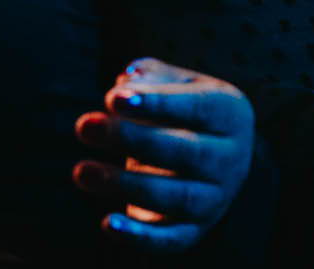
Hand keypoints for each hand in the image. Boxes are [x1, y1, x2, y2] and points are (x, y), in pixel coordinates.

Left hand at [72, 57, 254, 251]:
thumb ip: (149, 75)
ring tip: (82, 171)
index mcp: (229, 112)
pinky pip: (173, 239)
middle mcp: (230, 158)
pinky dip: (142, 237)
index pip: (196, 106)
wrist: (211, 152)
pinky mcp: (195, 228)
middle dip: (132, 139)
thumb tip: (128, 81)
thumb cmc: (179, 105)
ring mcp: (216, 197)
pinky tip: (108, 224)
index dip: (156, 102)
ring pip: (178, 196)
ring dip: (127, 185)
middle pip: (186, 151)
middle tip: (84, 126)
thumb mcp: (172, 81)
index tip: (112, 98)